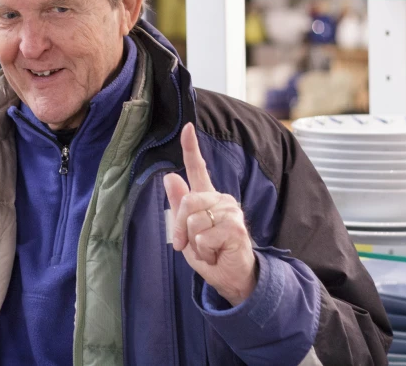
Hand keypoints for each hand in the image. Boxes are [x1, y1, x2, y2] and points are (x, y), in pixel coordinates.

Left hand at [164, 122, 257, 305]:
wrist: (233, 278)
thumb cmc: (210, 253)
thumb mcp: (187, 231)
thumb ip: (179, 205)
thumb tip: (169, 176)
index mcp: (208, 197)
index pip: (198, 168)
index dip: (191, 147)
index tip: (187, 127)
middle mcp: (222, 199)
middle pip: (187, 201)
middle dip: (181, 227)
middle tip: (189, 244)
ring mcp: (231, 212)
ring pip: (194, 221)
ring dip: (194, 243)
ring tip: (208, 249)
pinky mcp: (235, 228)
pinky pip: (203, 236)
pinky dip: (204, 251)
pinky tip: (217, 253)